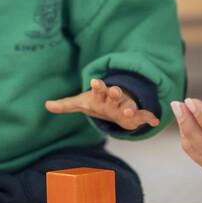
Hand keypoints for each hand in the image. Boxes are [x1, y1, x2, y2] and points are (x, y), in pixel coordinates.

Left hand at [45, 77, 159, 131]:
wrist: (115, 105)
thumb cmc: (97, 103)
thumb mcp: (81, 103)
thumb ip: (65, 105)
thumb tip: (46, 105)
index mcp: (101, 95)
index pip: (98, 89)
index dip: (97, 86)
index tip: (95, 81)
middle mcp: (115, 99)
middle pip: (115, 95)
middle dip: (115, 93)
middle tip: (115, 90)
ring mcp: (126, 107)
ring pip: (129, 106)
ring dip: (130, 108)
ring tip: (130, 111)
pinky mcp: (136, 115)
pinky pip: (144, 116)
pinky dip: (150, 118)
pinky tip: (155, 121)